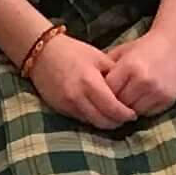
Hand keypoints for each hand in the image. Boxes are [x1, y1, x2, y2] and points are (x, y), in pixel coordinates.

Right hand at [24, 23, 140, 129]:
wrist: (42, 53)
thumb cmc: (73, 51)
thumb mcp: (98, 57)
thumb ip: (114, 74)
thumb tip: (130, 89)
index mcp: (90, 82)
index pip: (112, 107)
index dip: (125, 114)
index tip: (133, 114)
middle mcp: (78, 97)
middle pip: (103, 120)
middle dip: (117, 122)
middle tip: (126, 118)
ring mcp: (67, 105)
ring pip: (92, 123)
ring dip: (105, 123)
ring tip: (114, 117)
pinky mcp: (60, 109)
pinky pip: (81, 119)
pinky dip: (92, 118)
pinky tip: (99, 113)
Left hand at [101, 17, 175, 117]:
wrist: (175, 43)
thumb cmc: (145, 47)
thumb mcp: (123, 51)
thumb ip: (107, 67)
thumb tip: (89, 85)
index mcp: (130, 66)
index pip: (108, 91)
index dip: (103, 94)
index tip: (101, 95)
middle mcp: (143, 80)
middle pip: (120, 104)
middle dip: (115, 103)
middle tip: (113, 101)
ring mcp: (157, 91)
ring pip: (134, 111)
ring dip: (129, 108)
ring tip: (128, 100)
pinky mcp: (168, 98)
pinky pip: (149, 112)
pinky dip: (143, 109)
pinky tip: (143, 99)